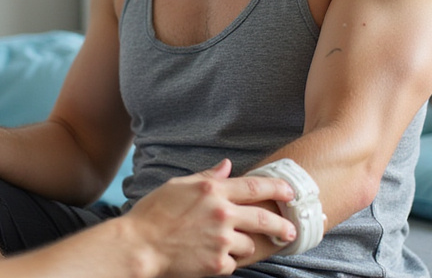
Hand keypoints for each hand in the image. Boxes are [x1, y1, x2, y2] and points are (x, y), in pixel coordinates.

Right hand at [121, 159, 296, 277]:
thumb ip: (207, 177)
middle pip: (265, 219)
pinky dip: (226, 261)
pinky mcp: (217, 265)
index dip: (278, 189)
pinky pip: (233, 263)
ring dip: (244, 245)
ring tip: (230, 246)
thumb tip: (227, 166)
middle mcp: (222, 215)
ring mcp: (221, 241)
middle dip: (282, 225)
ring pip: (250, 245)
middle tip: (290, 230)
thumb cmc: (153, 214)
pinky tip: (211, 257)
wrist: (139, 246)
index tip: (291, 193)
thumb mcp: (178, 186)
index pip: (255, 187)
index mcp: (213, 192)